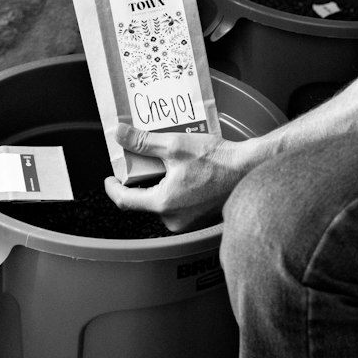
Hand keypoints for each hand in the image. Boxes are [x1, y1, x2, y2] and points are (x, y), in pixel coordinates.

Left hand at [103, 123, 258, 233]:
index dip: (112, 188)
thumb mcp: (174, 145)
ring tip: (168, 161)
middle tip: (144, 158)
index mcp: (162, 203)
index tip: (109, 177)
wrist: (248, 171)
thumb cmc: (216, 160)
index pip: (124, 201)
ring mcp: (186, 222)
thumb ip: (143, 141)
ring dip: (159, 183)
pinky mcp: (197, 219)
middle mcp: (172, 219)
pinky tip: (183, 171)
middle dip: (141, 179)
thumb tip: (119, 134)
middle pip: (144, 199)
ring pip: (161, 201)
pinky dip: (174, 189)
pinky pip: (176, 204)